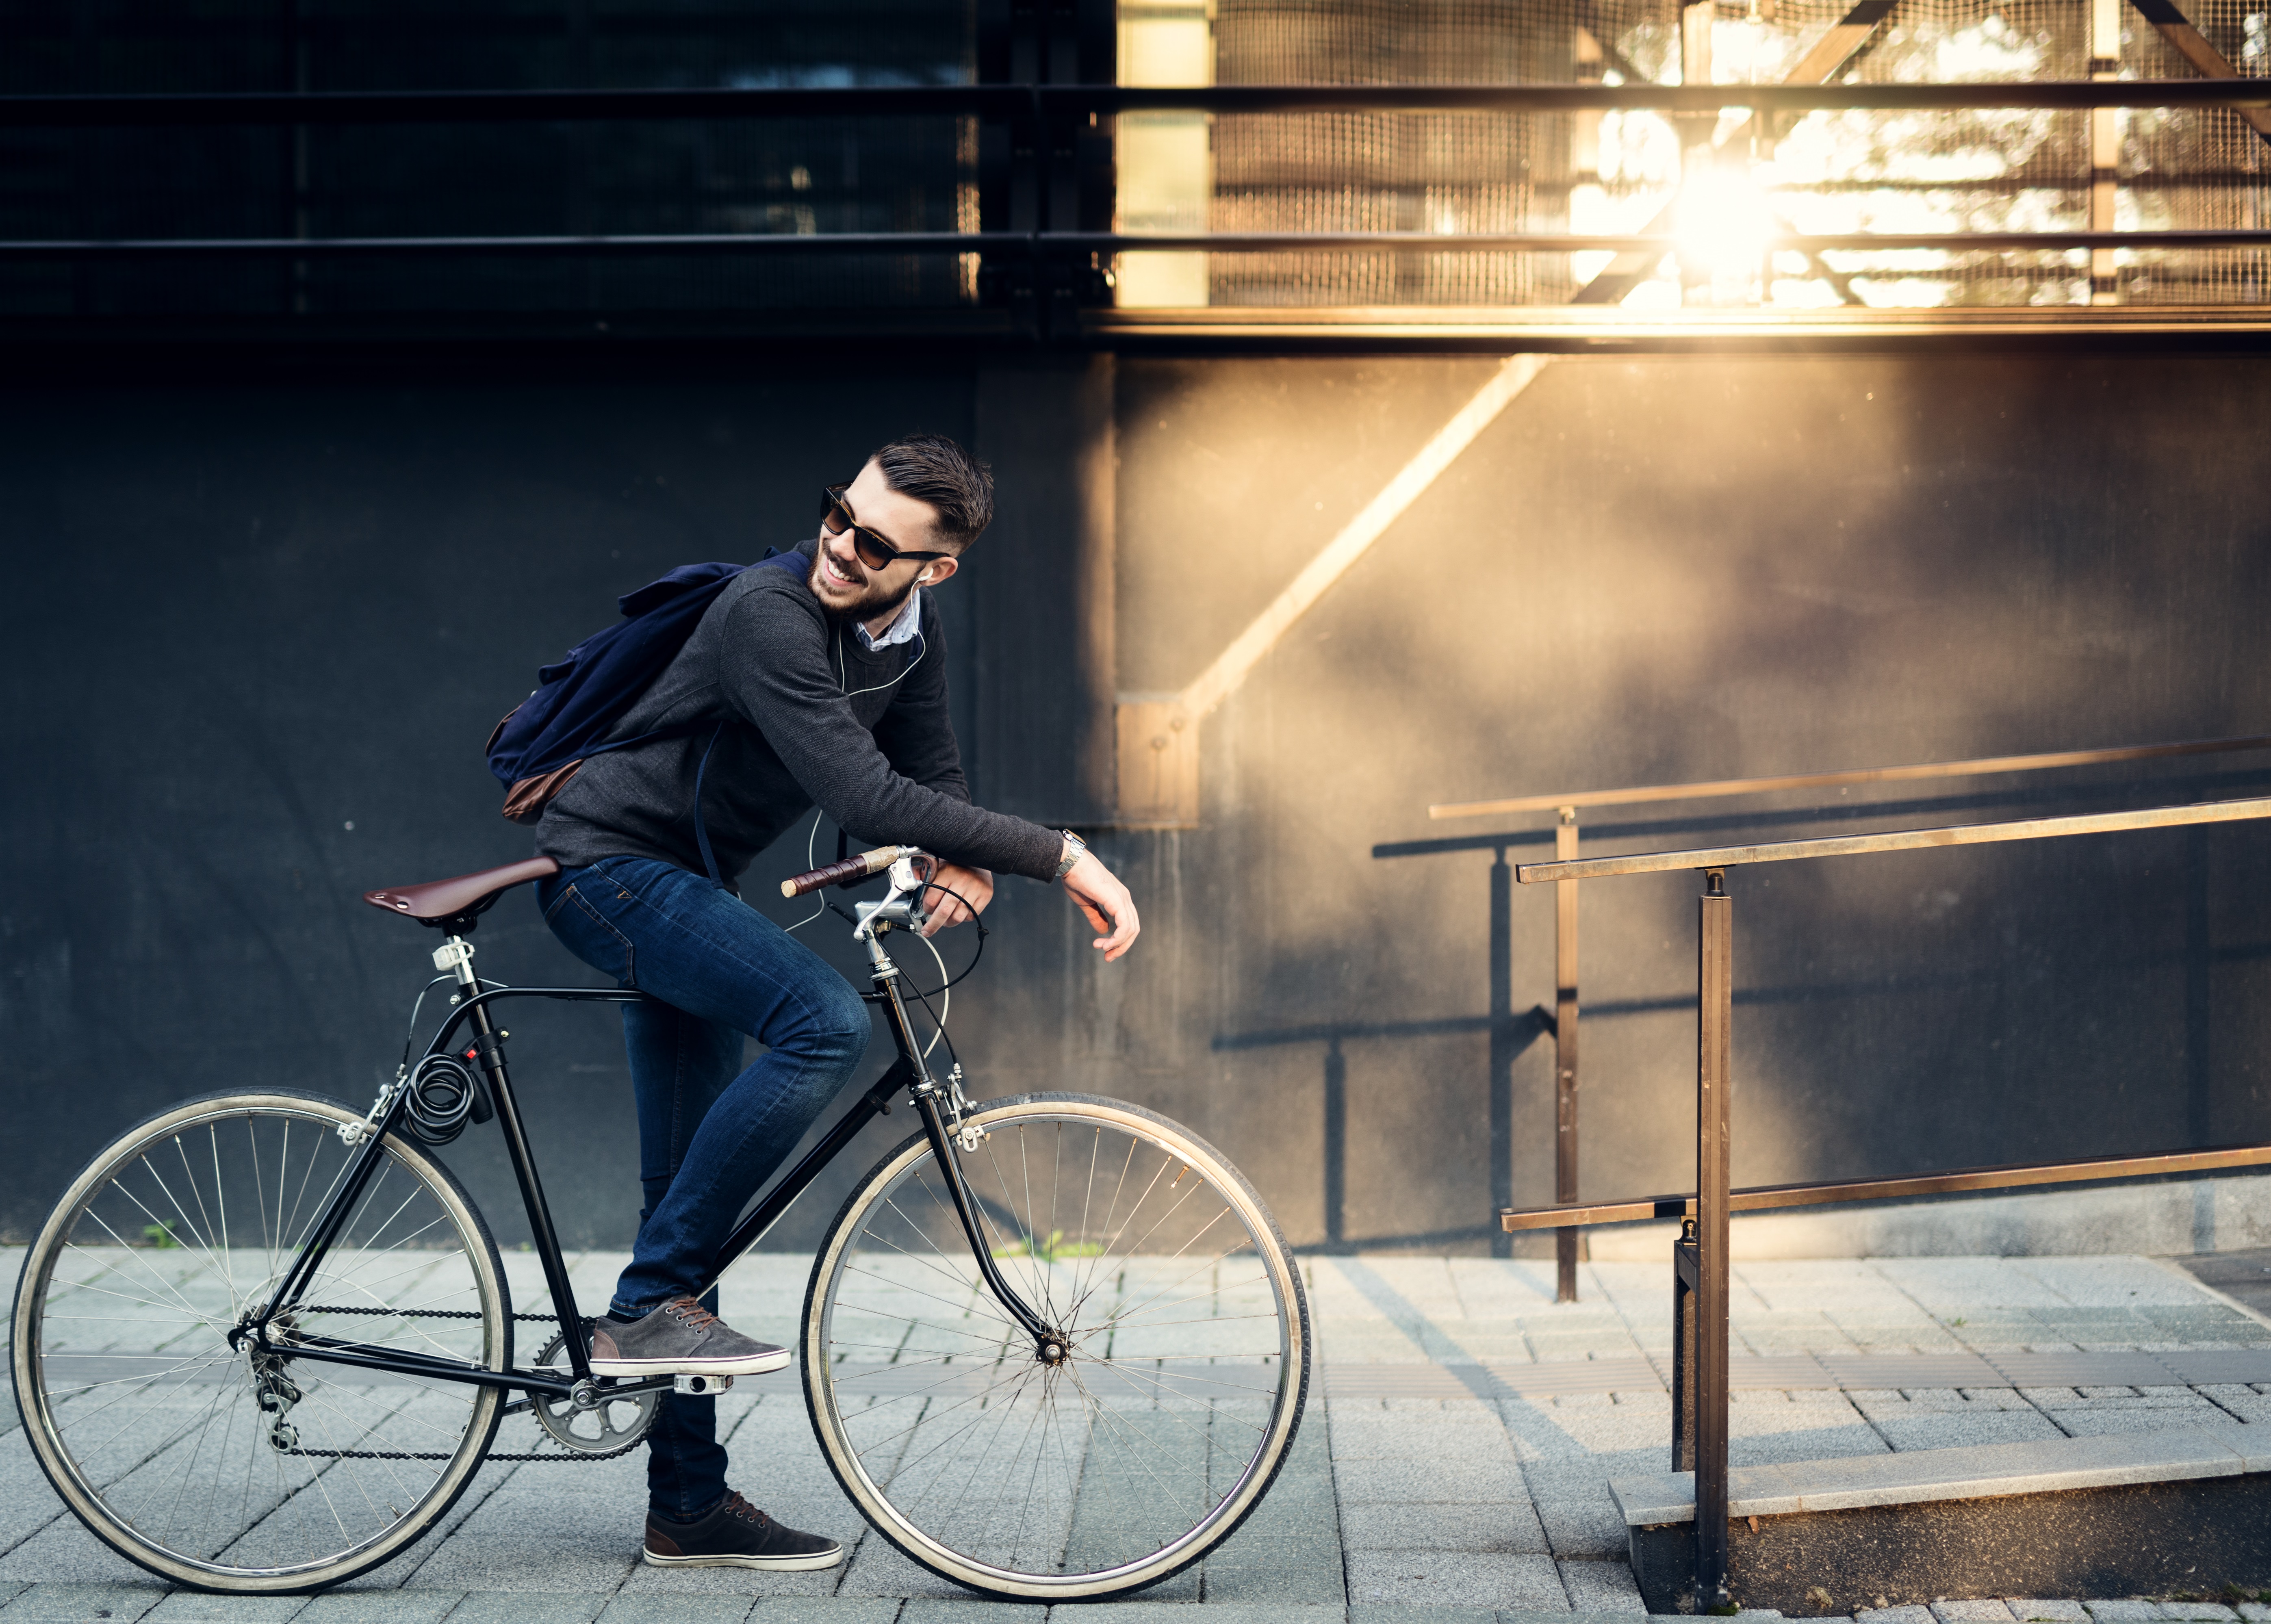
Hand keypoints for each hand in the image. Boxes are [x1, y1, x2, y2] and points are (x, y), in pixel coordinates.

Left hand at [918, 863, 992, 936]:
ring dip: (948, 923)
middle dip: (933, 925)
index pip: (931, 899)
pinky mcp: (985, 895)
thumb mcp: (938, 866)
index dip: (926, 908)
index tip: (926, 909)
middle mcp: (962, 880)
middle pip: (944, 911)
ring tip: (945, 920)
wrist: (979, 860)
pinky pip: (970, 916)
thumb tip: (909, 882)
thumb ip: (922, 874)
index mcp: (947, 872)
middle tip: (927, 931)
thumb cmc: (956, 866)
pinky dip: (963, 918)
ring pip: (957, 917)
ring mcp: (975, 888)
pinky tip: (959, 911)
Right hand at [1063, 845, 1139, 960]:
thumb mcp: (1087, 903)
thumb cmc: (1076, 879)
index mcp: (1119, 898)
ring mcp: (1123, 899)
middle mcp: (1125, 898)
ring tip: (1103, 950)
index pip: (1128, 924)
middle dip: (1121, 947)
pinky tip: (1105, 944)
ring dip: (1118, 945)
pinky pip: (1125, 926)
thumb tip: (1104, 931)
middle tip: (1107, 958)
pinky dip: (1117, 939)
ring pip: (1131, 930)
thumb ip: (1096, 917)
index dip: (1119, 940)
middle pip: (1133, 929)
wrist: (1071, 863)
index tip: (1103, 949)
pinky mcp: (1117, 901)